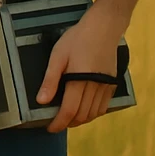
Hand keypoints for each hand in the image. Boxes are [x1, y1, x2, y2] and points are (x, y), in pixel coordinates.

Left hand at [36, 10, 122, 132]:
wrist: (104, 28)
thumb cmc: (77, 39)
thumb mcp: (58, 55)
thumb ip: (50, 80)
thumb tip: (42, 101)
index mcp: (80, 79)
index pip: (69, 111)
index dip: (59, 123)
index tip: (50, 128)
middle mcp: (96, 86)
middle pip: (82, 116)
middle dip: (68, 123)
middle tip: (56, 122)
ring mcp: (106, 86)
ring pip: (94, 114)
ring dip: (81, 120)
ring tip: (68, 118)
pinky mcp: (113, 84)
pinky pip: (103, 106)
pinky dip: (92, 113)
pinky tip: (83, 109)